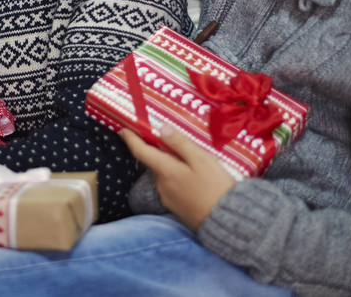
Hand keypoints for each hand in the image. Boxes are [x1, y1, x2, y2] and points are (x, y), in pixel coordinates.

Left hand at [120, 125, 235, 231]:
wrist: (228, 222)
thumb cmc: (215, 187)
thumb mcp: (201, 159)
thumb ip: (180, 143)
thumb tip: (161, 128)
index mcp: (165, 171)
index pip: (140, 152)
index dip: (131, 139)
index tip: (123, 130)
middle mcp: (161, 185)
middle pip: (154, 163)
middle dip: (159, 153)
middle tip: (174, 144)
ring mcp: (167, 199)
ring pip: (164, 176)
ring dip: (170, 168)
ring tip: (190, 164)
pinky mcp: (176, 209)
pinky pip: (171, 188)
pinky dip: (176, 180)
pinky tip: (192, 181)